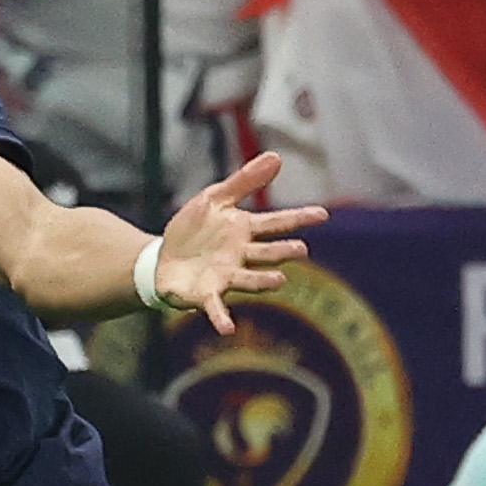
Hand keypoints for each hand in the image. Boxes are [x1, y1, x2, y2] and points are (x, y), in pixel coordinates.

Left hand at [146, 151, 325, 333]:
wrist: (162, 259)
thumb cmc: (193, 229)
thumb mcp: (214, 198)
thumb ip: (244, 181)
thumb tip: (276, 156)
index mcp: (244, 230)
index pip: (276, 223)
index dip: (298, 218)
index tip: (323, 214)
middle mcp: (240, 256)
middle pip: (266, 253)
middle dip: (283, 252)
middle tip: (301, 250)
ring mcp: (225, 276)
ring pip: (249, 279)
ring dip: (263, 281)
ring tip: (279, 281)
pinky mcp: (205, 295)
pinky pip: (216, 308)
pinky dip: (222, 318)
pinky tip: (229, 329)